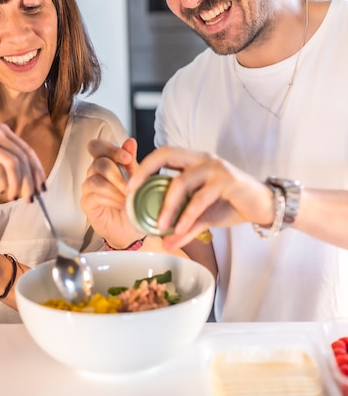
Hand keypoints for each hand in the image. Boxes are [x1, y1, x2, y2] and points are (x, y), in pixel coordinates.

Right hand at [0, 123, 45, 201]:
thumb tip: (28, 182)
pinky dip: (2, 184)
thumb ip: (7, 162)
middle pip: (23, 158)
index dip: (37, 170)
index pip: (27, 151)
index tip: (41, 187)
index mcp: (1, 130)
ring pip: (13, 164)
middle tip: (30, 198)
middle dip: (30, 181)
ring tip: (14, 197)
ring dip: (17, 184)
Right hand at [80, 137, 144, 247]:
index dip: (110, 149)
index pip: (98, 146)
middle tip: (131, 183)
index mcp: (106, 162)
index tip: (127, 158)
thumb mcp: (137, 179)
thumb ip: (131, 162)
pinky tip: (122, 204)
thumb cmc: (133, 202)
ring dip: (115, 188)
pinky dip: (111, 199)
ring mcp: (89, 187)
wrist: (133, 228)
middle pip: (99, 162)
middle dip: (117, 172)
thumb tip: (130, 142)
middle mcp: (95, 172)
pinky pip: (95, 195)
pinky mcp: (86, 202)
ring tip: (129, 197)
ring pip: (96, 179)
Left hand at [127, 146, 274, 249]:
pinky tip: (179, 230)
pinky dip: (187, 215)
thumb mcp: (204, 216)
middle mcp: (202, 158)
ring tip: (159, 225)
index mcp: (193, 160)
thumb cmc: (233, 205)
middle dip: (145, 170)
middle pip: (166, 153)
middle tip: (132, 191)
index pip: (163, 154)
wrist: (266, 206)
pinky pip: (200, 198)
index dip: (144, 166)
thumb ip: (184, 227)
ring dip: (167, 204)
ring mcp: (215, 167)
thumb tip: (165, 242)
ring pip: (182, 180)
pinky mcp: (227, 180)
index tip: (129, 185)